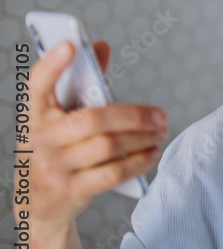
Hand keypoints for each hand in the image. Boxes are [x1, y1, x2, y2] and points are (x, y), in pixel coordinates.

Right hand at [22, 40, 167, 227]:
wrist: (37, 202)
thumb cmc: (58, 150)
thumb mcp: (61, 118)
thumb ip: (82, 84)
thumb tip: (101, 47)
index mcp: (36, 115)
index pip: (38, 86)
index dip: (52, 65)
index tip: (71, 46)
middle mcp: (40, 140)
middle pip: (92, 120)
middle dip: (134, 116)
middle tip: (161, 116)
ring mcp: (54, 167)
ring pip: (107, 146)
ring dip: (142, 138)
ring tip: (160, 132)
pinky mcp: (71, 190)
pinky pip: (112, 173)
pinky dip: (139, 162)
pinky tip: (152, 153)